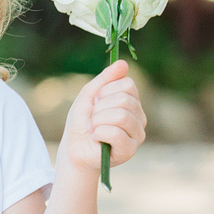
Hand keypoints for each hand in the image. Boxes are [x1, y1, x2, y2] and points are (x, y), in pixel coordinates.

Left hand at [62, 59, 146, 173]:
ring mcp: (137, 134)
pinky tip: (97, 139)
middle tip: (93, 119)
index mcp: (132, 102)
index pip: (127, 84)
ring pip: (121, 115)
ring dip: (98, 121)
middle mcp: (139, 117)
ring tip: (93, 129)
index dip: (105, 91)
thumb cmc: (82, 122)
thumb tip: (123, 63)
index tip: (95, 102)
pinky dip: (99, 133)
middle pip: (125, 99)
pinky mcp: (130, 150)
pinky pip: (117, 133)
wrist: (73, 148)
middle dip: (100, 108)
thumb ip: (105, 79)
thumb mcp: (89, 95)